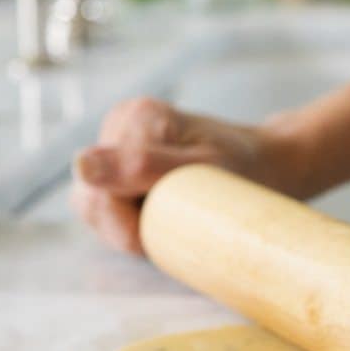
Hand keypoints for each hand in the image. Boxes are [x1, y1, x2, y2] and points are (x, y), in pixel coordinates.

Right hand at [71, 98, 311, 254]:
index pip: (100, 187)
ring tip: (176, 220)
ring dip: (128, 228)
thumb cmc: (246, 166)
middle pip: (91, 199)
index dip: (128, 224)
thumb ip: (144, 165)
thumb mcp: (205, 167)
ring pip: (94, 208)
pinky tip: (164, 220)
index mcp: (135, 117)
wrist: (267, 166)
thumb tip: (81, 165)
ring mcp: (115, 148)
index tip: (169, 233)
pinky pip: (107, 210)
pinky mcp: (119, 169)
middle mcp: (117, 126)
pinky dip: (132, 225)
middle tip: (178, 229)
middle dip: (127, 228)